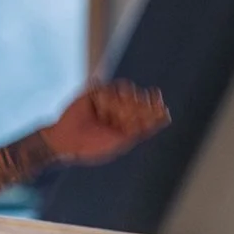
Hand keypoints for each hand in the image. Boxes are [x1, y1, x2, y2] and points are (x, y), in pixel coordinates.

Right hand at [39, 80, 170, 165]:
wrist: (67, 139)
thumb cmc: (93, 145)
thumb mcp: (121, 140)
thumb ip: (142, 128)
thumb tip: (166, 117)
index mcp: (127, 125)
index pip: (146, 114)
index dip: (155, 109)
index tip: (163, 107)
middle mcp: (120, 111)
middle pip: (139, 101)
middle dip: (142, 103)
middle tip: (145, 104)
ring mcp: (109, 101)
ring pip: (127, 92)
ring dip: (125, 101)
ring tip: (114, 112)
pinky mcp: (97, 92)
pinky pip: (112, 88)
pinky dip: (111, 96)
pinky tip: (103, 106)